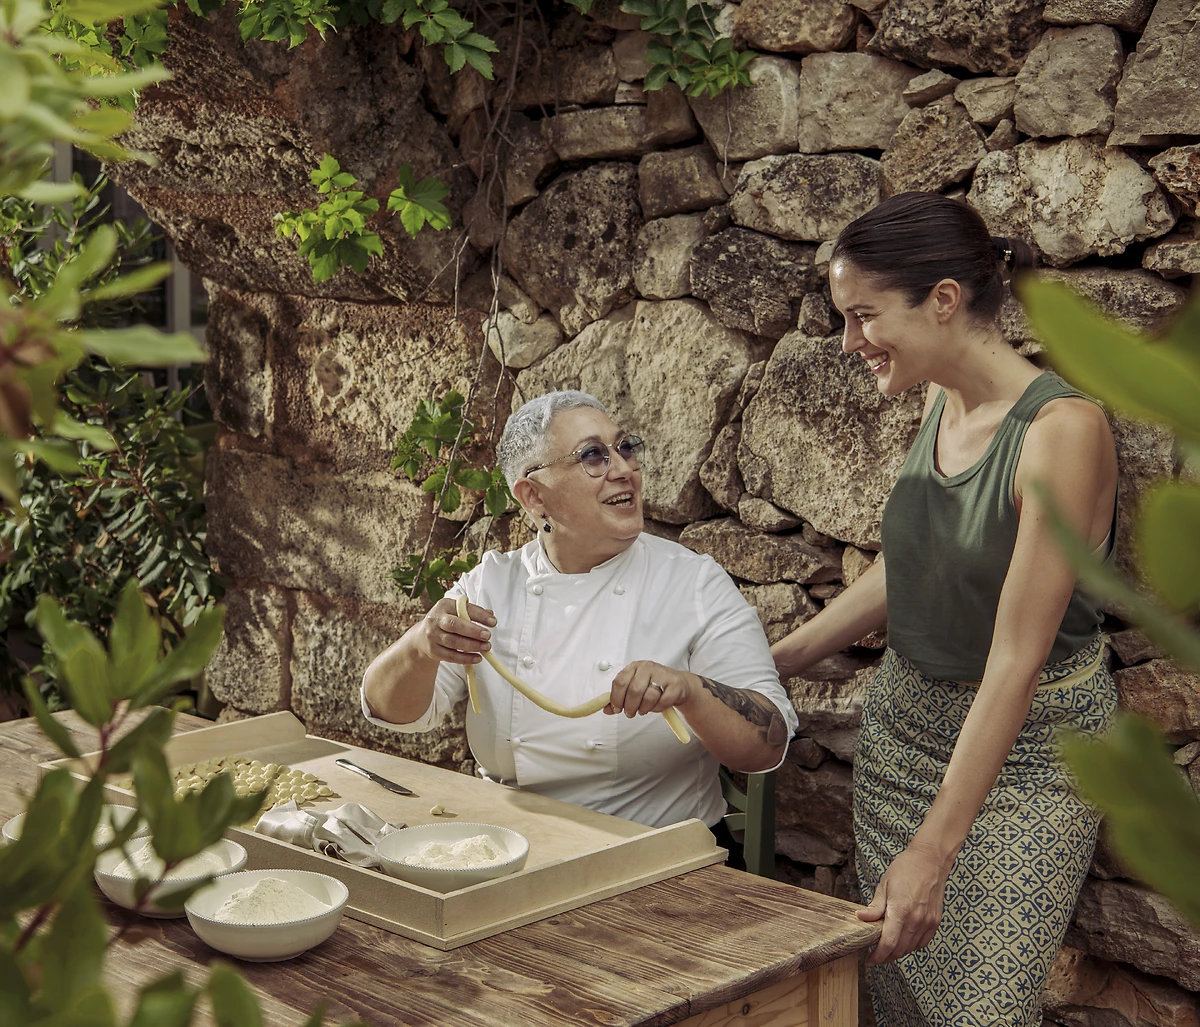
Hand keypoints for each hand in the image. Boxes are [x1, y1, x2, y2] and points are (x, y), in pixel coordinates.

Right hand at [415, 597, 496, 665]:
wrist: (422, 636)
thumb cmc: (446, 621)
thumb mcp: (456, 611)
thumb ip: (472, 612)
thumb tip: (490, 615)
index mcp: (444, 605)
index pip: (462, 608)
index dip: (479, 615)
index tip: (493, 622)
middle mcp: (435, 619)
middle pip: (454, 625)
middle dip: (473, 631)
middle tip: (487, 636)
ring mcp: (432, 636)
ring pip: (453, 642)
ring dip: (472, 645)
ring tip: (486, 647)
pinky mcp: (433, 651)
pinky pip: (450, 656)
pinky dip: (465, 658)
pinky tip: (477, 658)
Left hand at [606, 661, 695, 717]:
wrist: (678, 684)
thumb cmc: (653, 686)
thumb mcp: (634, 688)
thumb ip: (619, 698)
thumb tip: (606, 709)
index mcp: (634, 667)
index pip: (620, 681)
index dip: (616, 698)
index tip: (616, 708)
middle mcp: (647, 667)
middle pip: (634, 690)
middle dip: (630, 706)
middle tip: (630, 713)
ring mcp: (662, 674)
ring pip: (649, 696)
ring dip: (644, 709)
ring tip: (643, 710)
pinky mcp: (675, 684)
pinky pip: (663, 701)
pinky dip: (657, 708)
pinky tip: (656, 706)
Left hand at [857, 840, 951, 964]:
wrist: (930, 861)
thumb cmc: (905, 869)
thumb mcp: (884, 885)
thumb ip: (875, 906)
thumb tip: (860, 918)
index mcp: (900, 910)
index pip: (888, 943)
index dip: (878, 956)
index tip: (870, 960)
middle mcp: (916, 919)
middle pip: (899, 949)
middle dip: (885, 956)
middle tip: (875, 955)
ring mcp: (928, 922)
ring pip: (911, 948)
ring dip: (898, 952)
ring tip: (887, 947)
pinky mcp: (935, 922)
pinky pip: (922, 942)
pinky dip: (911, 946)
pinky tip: (903, 940)